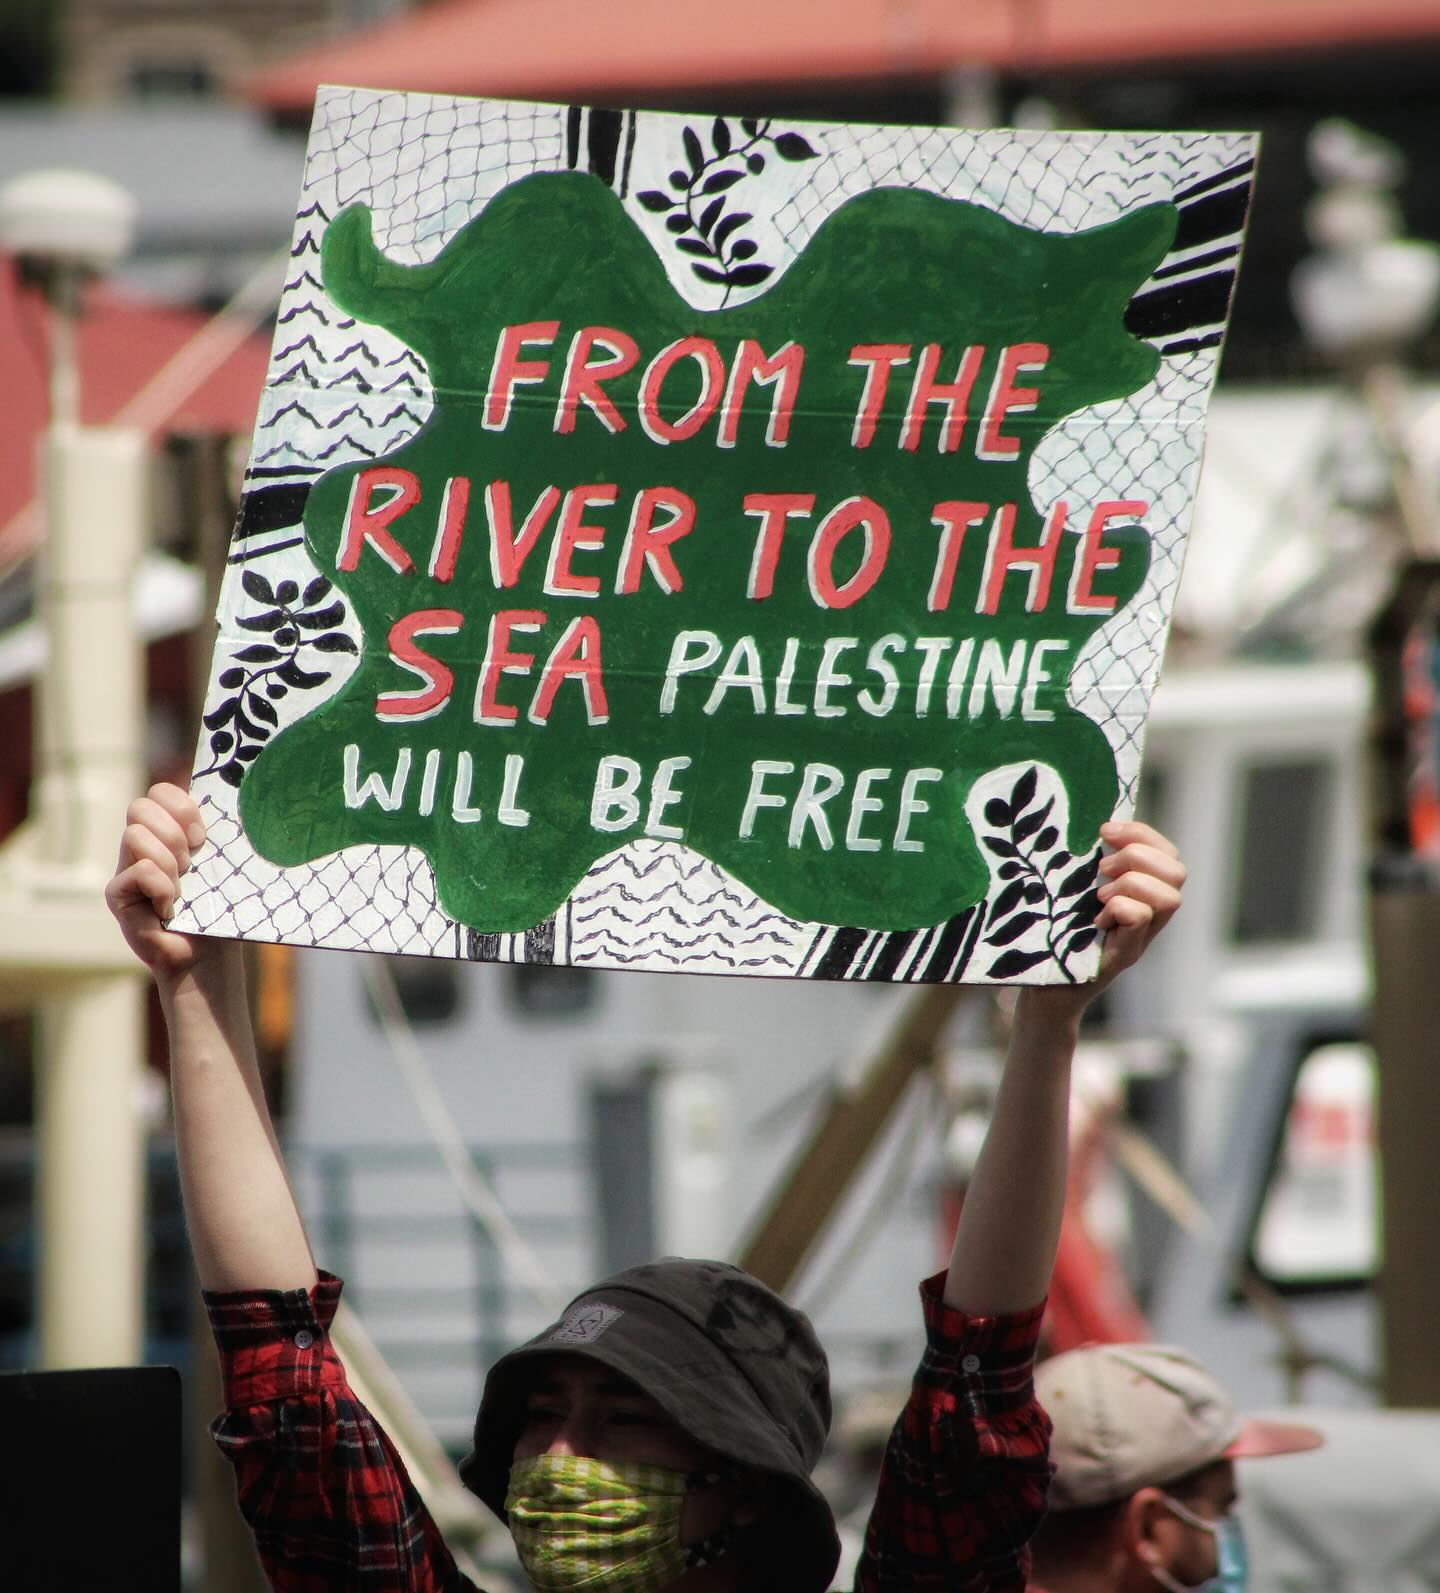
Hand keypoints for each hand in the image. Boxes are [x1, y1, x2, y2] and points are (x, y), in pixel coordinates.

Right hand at [105, 783, 222, 980]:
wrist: (208, 955)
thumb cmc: (218, 908)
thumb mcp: (220, 863)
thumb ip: (214, 831)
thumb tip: (224, 793)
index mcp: (167, 831)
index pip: (159, 792)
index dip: (182, 808)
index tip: (202, 838)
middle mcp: (142, 845)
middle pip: (140, 807)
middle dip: (173, 835)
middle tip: (190, 865)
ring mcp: (125, 868)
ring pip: (135, 835)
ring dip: (170, 863)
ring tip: (181, 889)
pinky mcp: (117, 893)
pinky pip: (141, 870)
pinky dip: (163, 889)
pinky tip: (169, 909)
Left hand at [1018, 818, 1183, 1023]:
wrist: (1042, 994)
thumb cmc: (1054, 939)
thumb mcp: (1075, 896)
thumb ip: (1090, 869)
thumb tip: (1092, 828)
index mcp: (1141, 897)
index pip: (1168, 854)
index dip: (1142, 834)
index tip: (1104, 830)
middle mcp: (1149, 918)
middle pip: (1177, 872)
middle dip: (1138, 857)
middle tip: (1101, 870)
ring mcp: (1140, 939)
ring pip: (1169, 897)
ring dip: (1130, 885)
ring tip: (1099, 896)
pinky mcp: (1124, 957)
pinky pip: (1140, 917)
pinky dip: (1119, 908)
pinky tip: (1096, 918)